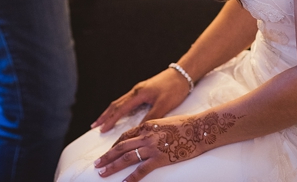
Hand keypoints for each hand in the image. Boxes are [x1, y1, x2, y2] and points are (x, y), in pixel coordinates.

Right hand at [92, 68, 190, 133]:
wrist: (183, 74)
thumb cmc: (174, 88)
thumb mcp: (164, 105)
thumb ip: (151, 117)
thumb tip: (138, 130)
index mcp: (139, 94)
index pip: (120, 109)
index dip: (110, 120)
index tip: (101, 130)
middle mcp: (136, 90)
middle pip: (116, 104)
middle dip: (105, 116)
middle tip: (94, 126)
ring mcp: (140, 89)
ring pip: (121, 101)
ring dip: (110, 111)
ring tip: (103, 120)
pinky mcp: (144, 90)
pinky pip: (127, 100)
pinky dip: (119, 107)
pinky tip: (120, 112)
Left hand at [93, 111, 239, 179]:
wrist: (200, 129)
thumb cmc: (187, 124)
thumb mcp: (167, 121)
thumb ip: (154, 128)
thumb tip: (148, 133)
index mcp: (148, 125)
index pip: (126, 135)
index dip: (115, 144)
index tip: (108, 151)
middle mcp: (147, 136)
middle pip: (121, 146)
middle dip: (107, 156)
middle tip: (97, 164)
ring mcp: (152, 147)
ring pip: (126, 157)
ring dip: (112, 166)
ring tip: (103, 172)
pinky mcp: (160, 158)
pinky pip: (141, 170)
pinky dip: (131, 178)